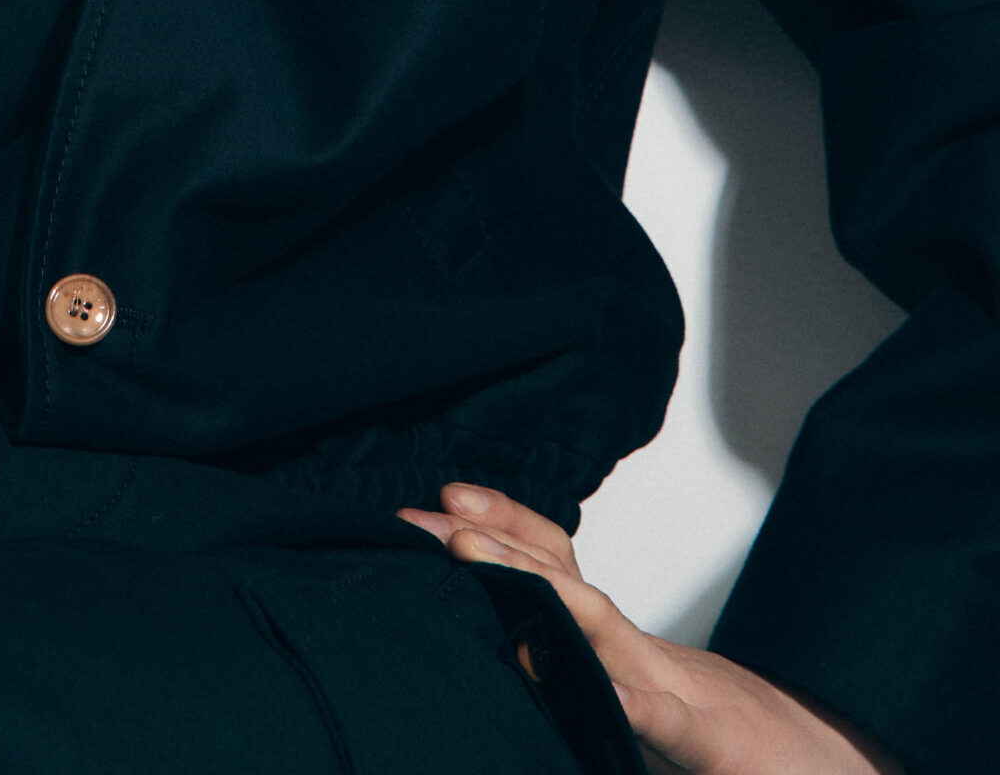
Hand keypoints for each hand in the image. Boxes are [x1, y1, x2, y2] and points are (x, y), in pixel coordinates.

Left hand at [397, 484, 904, 774]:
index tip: (436, 509)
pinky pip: (672, 722)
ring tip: (473, 558)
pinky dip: (642, 705)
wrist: (829, 773)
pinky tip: (616, 695)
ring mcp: (676, 692)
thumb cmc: (729, 743)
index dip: (498, 534)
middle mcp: (638, 655)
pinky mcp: (714, 749)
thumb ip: (583, 672)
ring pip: (601, 628)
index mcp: (618, 647)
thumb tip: (507, 646)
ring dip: (536, 587)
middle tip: (427, 516)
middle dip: (490, 541)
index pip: (554, 571)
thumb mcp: (639, 700)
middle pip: (560, 579)